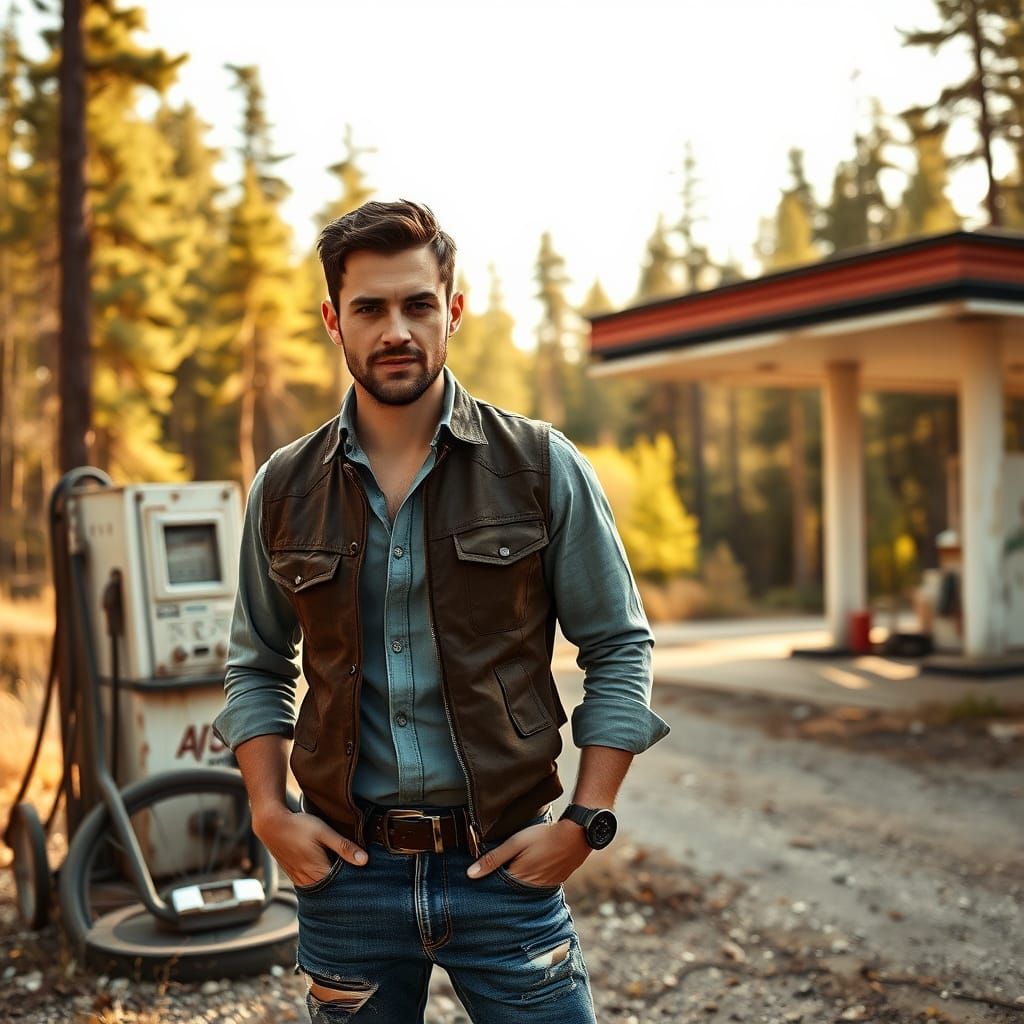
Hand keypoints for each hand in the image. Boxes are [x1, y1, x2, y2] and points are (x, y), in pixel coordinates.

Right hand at [253, 804, 367, 887]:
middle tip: (356, 876)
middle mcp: (307, 880)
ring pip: (320, 887)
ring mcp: (298, 879)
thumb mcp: (324, 832)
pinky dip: (320, 879)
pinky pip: (310, 883)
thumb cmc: (298, 826)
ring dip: (331, 882)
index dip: (353, 881)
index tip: (363, 877)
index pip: (341, 886)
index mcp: (318, 872)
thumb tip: (364, 860)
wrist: (271, 824)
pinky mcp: (293, 874)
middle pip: (331, 889)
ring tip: (343, 872)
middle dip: (343, 884)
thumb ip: (343, 846)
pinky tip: (326, 869)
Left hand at [466, 819, 590, 886]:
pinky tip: (526, 871)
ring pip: (520, 891)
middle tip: (488, 878)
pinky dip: (526, 882)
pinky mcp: (551, 884)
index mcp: (518, 880)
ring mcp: (542, 888)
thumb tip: (470, 874)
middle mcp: (529, 890)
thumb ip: (493, 858)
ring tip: (508, 873)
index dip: (486, 884)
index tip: (475, 882)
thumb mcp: (516, 842)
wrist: (575, 836)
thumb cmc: (543, 836)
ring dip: (513, 885)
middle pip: (508, 892)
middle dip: (499, 886)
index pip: (495, 889)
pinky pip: (533, 888)